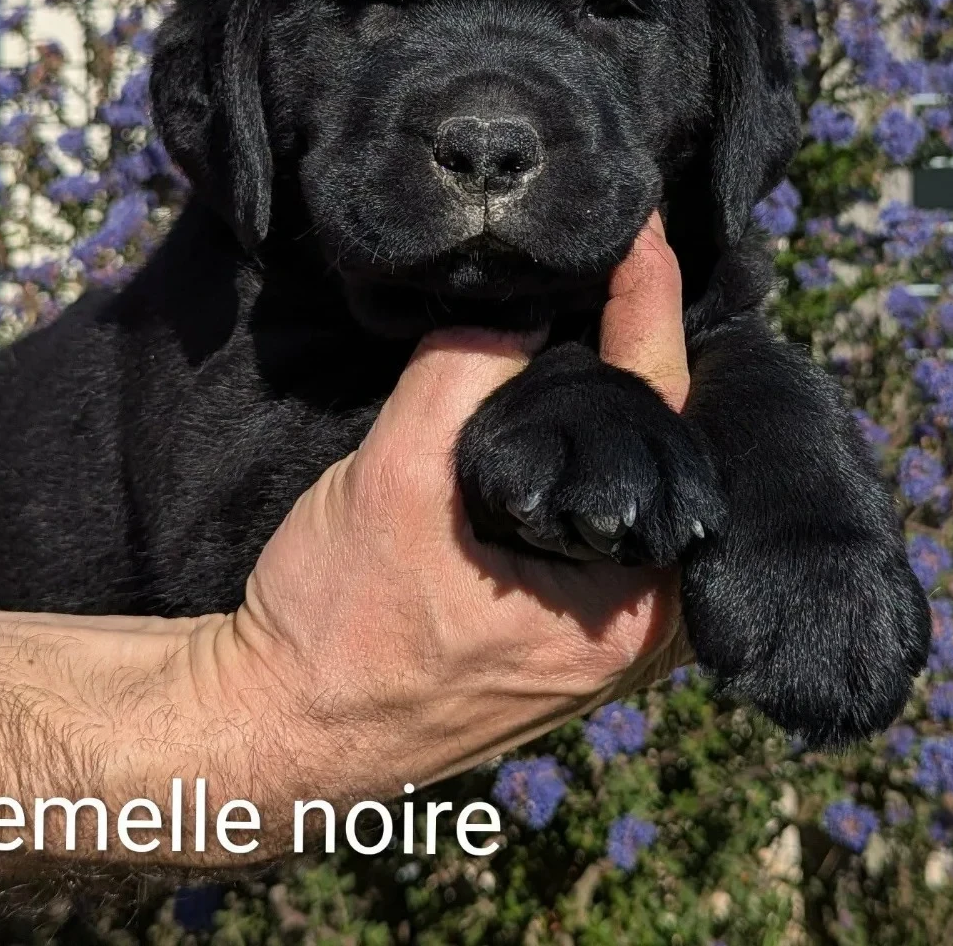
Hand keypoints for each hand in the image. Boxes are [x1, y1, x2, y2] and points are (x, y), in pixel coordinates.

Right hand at [196, 212, 692, 823]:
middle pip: (672, 449)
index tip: (641, 227)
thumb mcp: (397, 475)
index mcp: (630, 600)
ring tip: (613, 305)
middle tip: (635, 256)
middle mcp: (641, 624)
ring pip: (639, 482)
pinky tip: (573, 396)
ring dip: (624, 397)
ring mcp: (609, 632)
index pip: (665, 411)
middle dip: (652, 348)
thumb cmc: (333, 621)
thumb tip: (521, 296)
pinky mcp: (569, 628)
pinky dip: (593, 449)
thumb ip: (466, 367)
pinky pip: (609, 519)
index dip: (648, 304)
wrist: (280, 726)